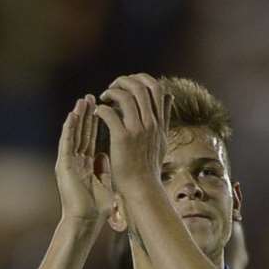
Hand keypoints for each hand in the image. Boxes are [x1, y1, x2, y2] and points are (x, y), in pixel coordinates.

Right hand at [55, 95, 111, 222]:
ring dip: (78, 117)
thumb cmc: (96, 208)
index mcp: (86, 164)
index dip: (95, 122)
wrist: (86, 221)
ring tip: (82, 101)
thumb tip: (106, 156)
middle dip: (86, 114)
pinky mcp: (64, 166)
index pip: (90, 137)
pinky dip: (69, 129)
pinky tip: (73, 116)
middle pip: (81, 132)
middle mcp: (75, 160)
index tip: (101, 106)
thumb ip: (104, 169)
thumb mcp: (104, 183)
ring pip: (73, 134)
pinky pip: (67, 144)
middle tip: (91, 96)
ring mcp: (68, 162)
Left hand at [94, 73, 172, 189]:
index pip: (156, 88)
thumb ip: (164, 117)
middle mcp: (151, 123)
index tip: (127, 86)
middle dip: (123, 81)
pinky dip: (102, 109)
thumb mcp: (161, 139)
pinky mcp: (123, 138)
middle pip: (141, 86)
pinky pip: (110, 113)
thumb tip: (170, 96)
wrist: (142, 189)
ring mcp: (138, 130)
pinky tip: (98, 113)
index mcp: (158, 122)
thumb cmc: (148, 167)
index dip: (140, 79)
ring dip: (111, 92)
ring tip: (103, 98)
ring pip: (126, 96)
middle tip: (112, 88)